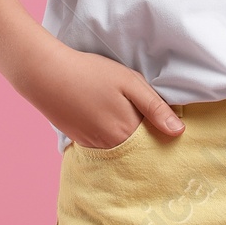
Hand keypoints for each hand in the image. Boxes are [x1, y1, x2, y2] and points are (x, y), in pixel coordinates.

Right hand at [22, 44, 184, 147]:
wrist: (46, 75)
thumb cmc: (90, 73)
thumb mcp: (130, 82)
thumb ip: (155, 107)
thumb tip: (178, 132)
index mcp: (128, 131)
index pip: (156, 143)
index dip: (164, 137)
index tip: (171, 132)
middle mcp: (112, 145)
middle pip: (139, 151)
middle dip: (149, 144)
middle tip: (152, 129)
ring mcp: (95, 146)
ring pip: (122, 151)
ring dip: (130, 143)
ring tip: (129, 124)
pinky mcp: (81, 142)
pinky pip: (105, 149)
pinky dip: (112, 142)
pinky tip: (110, 125)